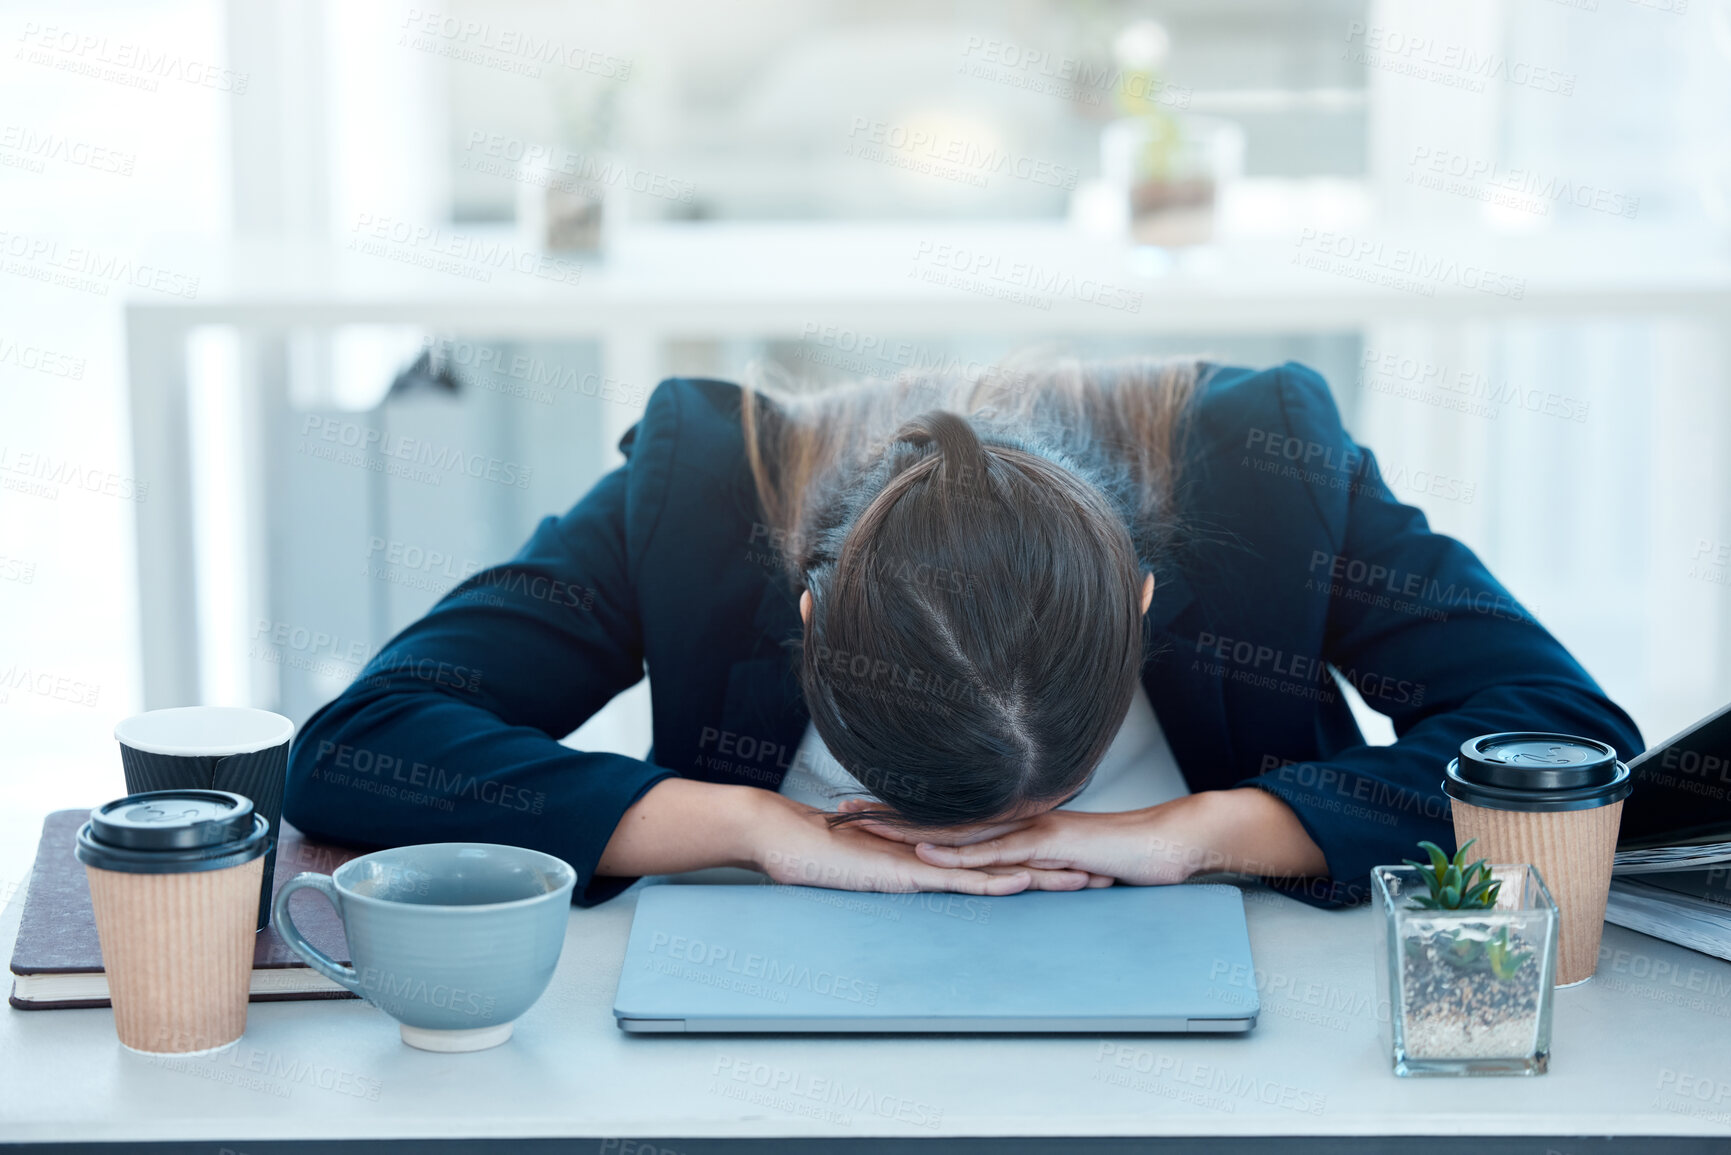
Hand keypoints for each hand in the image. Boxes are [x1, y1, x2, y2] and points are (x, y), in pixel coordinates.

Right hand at [746, 791, 1105, 894]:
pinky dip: (991, 879)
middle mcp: (939, 851)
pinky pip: (956, 878)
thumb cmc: (818, 852)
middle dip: (1059, 868)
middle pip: (1011, 859)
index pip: (999, 856)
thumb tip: (921, 875)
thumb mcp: (872, 863)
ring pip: (995, 867)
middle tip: (1105, 874)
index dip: (1040, 860)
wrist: (781, 835)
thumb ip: (900, 865)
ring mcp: (924, 859)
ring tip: (1084, 882)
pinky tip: (1021, 881)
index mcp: (936, 851)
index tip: (1078, 866)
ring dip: (1040, 876)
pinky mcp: (906, 870)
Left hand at [841, 790, 1327, 885]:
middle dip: (885, 815)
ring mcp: (1029, 830)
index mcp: (1011, 824)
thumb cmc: (1120, 854)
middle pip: (937, 818)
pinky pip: (995, 852)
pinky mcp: (1048, 847)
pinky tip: (925, 855)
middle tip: (836, 811)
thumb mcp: (1063, 862)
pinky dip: (957, 854)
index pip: (946, 819)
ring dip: (907, 831)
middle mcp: (1013, 821)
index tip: (857, 812)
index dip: (900, 815)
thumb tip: (1001, 873)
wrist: (1170, 843)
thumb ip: (1031, 862)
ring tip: (862, 829)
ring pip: (956, 831)